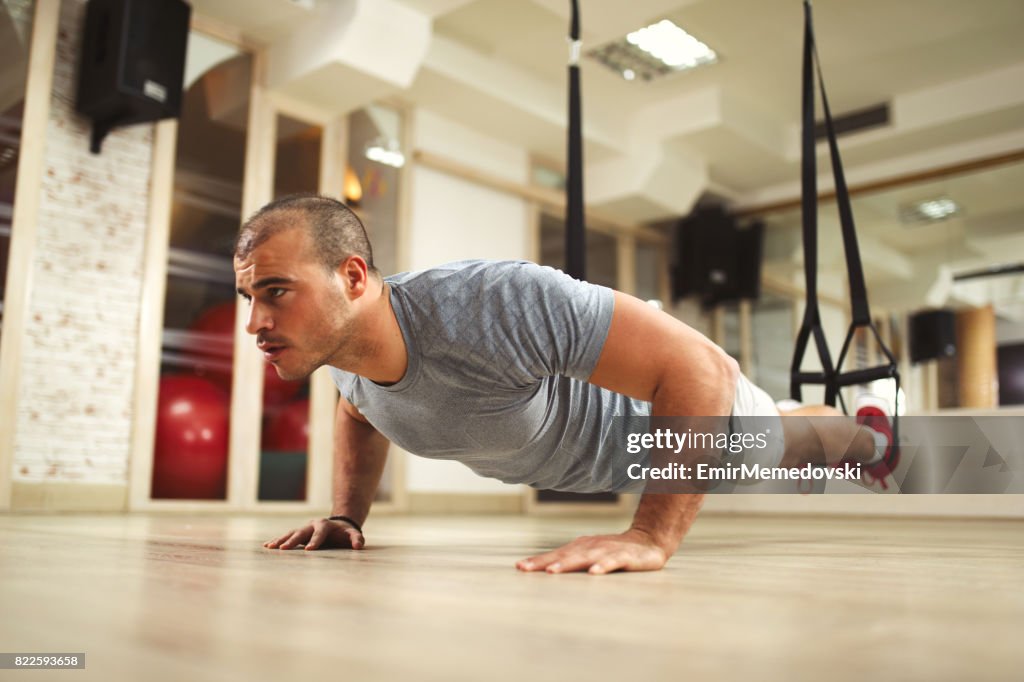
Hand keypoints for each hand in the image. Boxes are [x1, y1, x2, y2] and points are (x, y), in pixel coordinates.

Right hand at [263, 517, 364, 550]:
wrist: (337, 525)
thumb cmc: (344, 533)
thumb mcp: (352, 534)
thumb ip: (356, 539)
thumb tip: (358, 546)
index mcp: (324, 525)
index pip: (319, 533)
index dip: (315, 541)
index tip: (310, 550)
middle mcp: (311, 525)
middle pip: (301, 532)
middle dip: (292, 540)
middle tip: (283, 548)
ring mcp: (303, 528)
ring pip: (290, 533)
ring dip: (280, 539)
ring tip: (270, 547)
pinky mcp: (298, 533)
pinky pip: (286, 536)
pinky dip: (277, 540)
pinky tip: (267, 546)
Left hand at [515, 529, 668, 574]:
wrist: (648, 540)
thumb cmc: (613, 551)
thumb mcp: (590, 555)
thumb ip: (571, 562)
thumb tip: (544, 570)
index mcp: (580, 547)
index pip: (555, 554)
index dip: (537, 561)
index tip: (519, 567)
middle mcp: (590, 546)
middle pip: (564, 555)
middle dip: (545, 562)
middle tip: (527, 569)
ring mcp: (606, 550)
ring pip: (584, 557)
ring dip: (568, 564)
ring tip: (553, 571)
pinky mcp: (624, 556)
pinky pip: (612, 562)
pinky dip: (603, 566)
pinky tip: (594, 573)